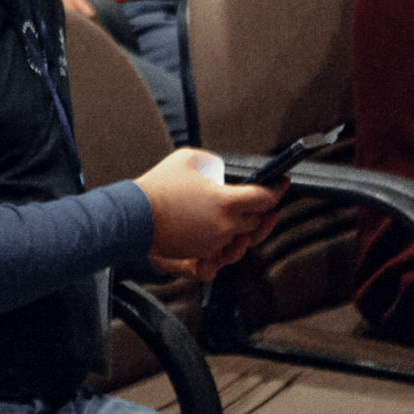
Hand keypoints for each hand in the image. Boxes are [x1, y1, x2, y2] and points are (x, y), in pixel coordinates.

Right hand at [133, 148, 280, 278]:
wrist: (132, 215)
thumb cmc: (156, 188)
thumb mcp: (188, 159)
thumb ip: (213, 163)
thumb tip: (220, 170)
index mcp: (226, 203)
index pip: (265, 198)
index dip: (277, 189)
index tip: (281, 183)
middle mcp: (225, 226)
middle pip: (258, 220)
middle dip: (263, 209)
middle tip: (264, 199)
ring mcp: (213, 243)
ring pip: (242, 238)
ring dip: (246, 227)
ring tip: (246, 216)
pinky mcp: (199, 253)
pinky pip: (222, 250)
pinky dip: (227, 242)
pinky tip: (225, 232)